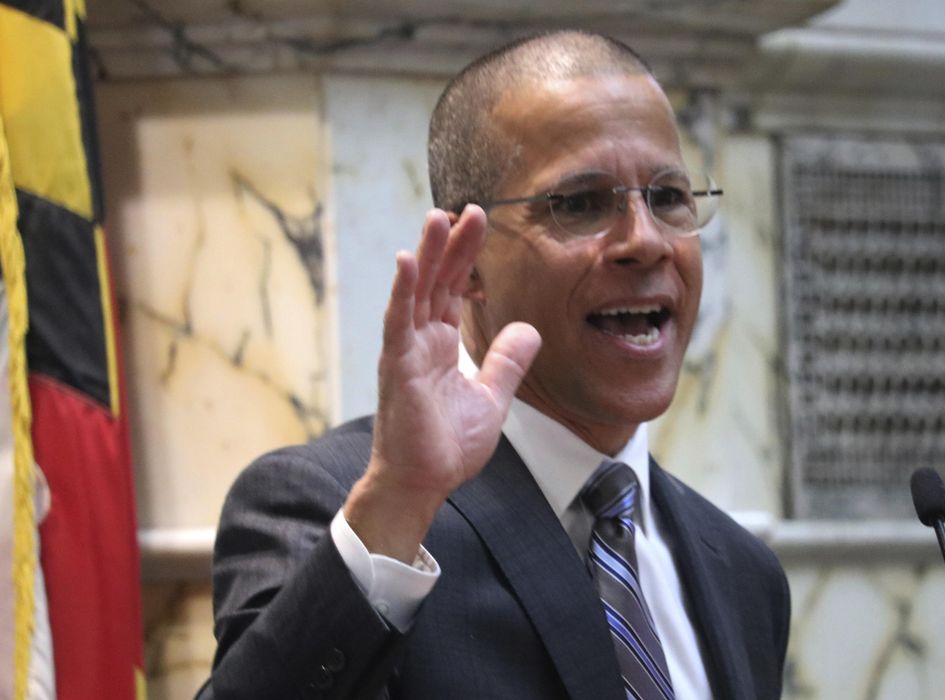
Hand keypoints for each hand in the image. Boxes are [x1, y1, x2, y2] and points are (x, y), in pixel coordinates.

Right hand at [344, 205, 541, 560]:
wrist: (423, 483)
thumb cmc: (446, 445)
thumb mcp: (492, 397)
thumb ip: (507, 362)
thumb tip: (529, 329)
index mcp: (440, 345)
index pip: (453, 289)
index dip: (465, 257)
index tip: (478, 224)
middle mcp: (419, 341)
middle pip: (436, 281)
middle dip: (451, 244)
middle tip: (468, 209)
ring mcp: (405, 351)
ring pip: (415, 291)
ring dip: (426, 254)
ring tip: (437, 217)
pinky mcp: (396, 367)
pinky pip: (397, 322)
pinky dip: (401, 291)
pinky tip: (406, 261)